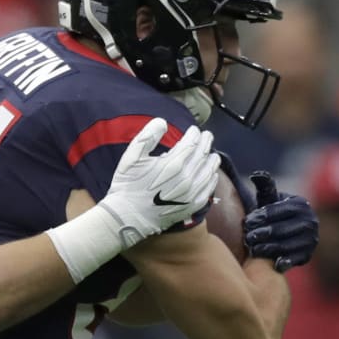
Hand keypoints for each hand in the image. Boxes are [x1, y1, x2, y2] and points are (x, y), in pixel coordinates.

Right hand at [102, 118, 220, 244]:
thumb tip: (162, 122)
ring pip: (209, 171)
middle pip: (203, 154)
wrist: (127, 217)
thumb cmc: (127, 185)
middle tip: (207, 136)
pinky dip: (211, 178)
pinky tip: (210, 174)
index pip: (192, 142)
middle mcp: (187, 177)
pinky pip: (209, 189)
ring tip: (211, 153)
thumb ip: (147, 136)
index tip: (193, 130)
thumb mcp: (131, 157)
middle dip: (206, 142)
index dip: (194, 133)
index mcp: (173, 163)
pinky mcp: (192, 205)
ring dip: (211, 159)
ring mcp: (192, 193)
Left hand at [244, 171, 317, 272]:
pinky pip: (295, 260)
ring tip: (253, 248)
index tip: (246, 222)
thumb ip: (264, 187)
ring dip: (267, 248)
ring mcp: (311, 239)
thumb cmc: (272, 213)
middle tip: (247, 238)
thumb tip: (256, 174)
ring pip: (285, 246)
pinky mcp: (308, 255)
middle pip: (279, 230)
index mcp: (300, 204)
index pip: (275, 212)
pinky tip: (273, 263)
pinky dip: (284, 261)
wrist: (286, 233)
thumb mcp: (269, 199)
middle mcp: (310, 221)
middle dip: (260, 234)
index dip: (258, 218)